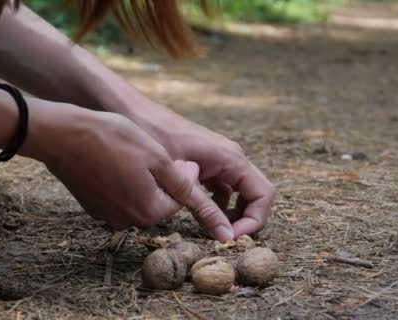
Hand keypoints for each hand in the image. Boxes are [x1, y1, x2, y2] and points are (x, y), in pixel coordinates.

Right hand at [22, 103, 234, 239]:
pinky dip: (120, 183)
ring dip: (142, 182)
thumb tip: (193, 188)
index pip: (179, 201)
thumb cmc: (113, 140)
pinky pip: (115, 198)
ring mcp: (106, 215)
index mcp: (149, 211)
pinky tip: (114, 161)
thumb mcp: (156, 157)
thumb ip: (179, 180)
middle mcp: (128, 220)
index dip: (184, 177)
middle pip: (157, 204)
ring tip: (134, 156)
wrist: (64, 137)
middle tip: (158, 156)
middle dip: (162, 182)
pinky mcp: (91, 206)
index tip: (181, 158)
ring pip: (136, 200)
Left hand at [139, 106, 274, 237]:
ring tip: (211, 232)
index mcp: (231, 158)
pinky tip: (197, 216)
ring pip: (239, 193)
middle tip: (224, 239)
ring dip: (231, 214)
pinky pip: (220, 188)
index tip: (232, 238)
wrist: (133, 113)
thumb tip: (226, 237)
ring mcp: (218, 160)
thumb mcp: (180, 180)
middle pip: (255, 195)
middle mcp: (230, 158)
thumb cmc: (155, 138)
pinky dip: (215, 205)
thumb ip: (204, 208)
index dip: (254, 221)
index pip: (263, 195)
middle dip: (246, 220)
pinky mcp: (204, 164)